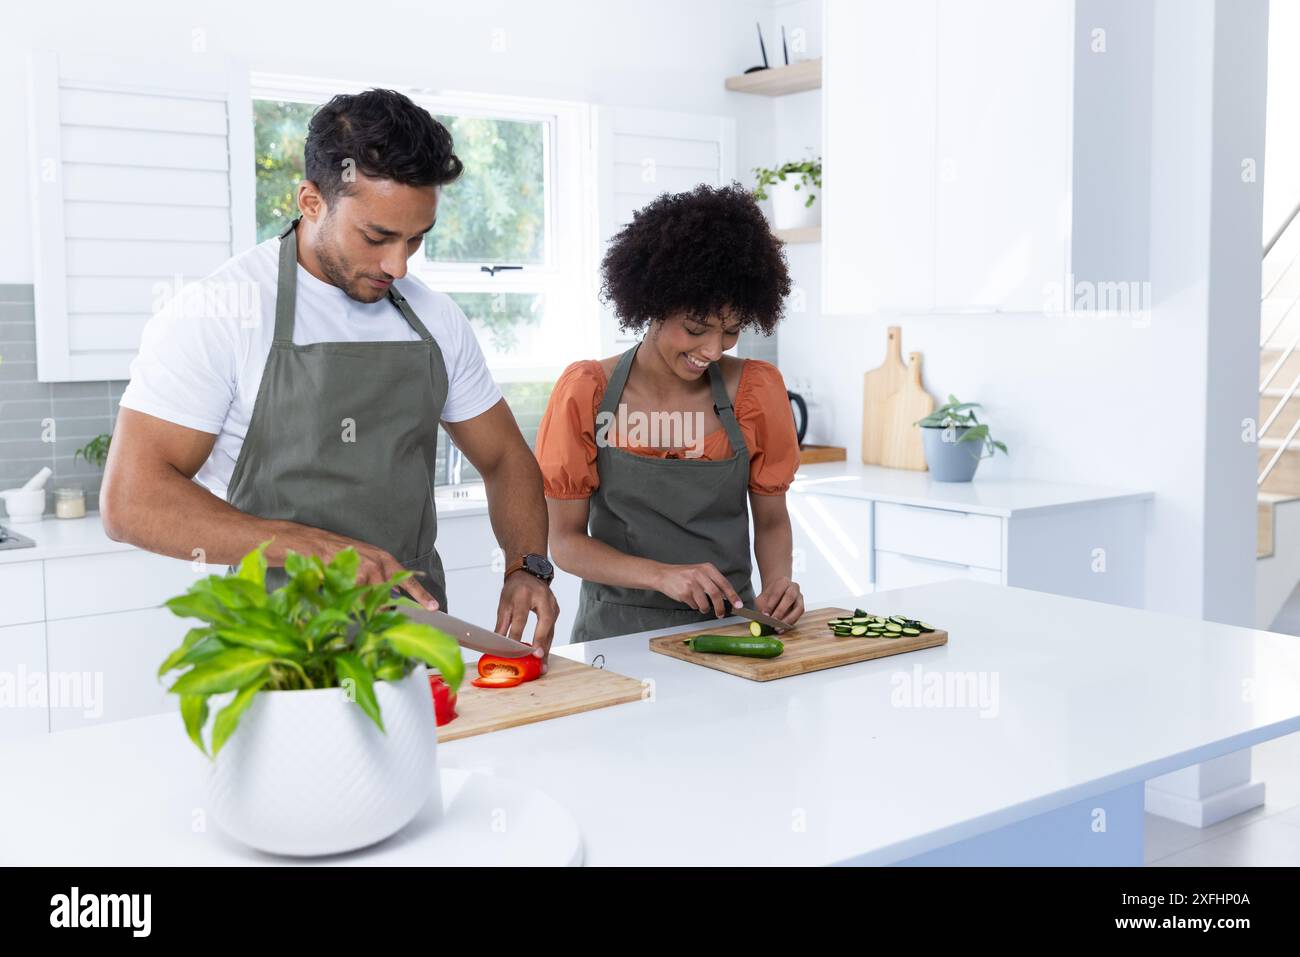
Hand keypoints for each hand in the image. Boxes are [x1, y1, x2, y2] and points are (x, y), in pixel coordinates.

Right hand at [275, 528, 440, 609]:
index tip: (433, 606)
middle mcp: (378, 564)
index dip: (420, 594)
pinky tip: (340, 590)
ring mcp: (366, 570)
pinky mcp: (352, 577)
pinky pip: (356, 600)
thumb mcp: (365, 559)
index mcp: (384, 559)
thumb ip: (379, 576)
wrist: (312, 543)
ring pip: (372, 600)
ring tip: (349, 592)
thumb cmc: (337, 552)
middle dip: (381, 605)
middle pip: (388, 595)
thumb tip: (392, 596)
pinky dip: (350, 601)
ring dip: (363, 604)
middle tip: (370, 607)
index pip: (407, 578)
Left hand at [497, 571, 559, 672]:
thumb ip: (502, 624)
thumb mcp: (504, 604)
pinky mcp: (556, 609)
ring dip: (546, 646)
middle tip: (538, 657)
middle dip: (541, 641)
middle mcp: (542, 597)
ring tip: (542, 663)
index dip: (517, 635)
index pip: (521, 618)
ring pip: (551, 627)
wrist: (528, 573)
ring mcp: (552, 603)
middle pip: (544, 622)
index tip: (514, 650)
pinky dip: (548, 641)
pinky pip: (552, 628)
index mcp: (524, 594)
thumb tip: (497, 644)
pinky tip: (544, 653)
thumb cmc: (515, 589)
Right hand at [652, 562, 743, 617]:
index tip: (738, 605)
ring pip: (705, 603)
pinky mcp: (684, 592)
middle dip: (720, 607)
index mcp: (707, 568)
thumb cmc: (684, 575)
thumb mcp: (700, 573)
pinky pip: (694, 605)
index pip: (724, 583)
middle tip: (721, 614)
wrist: (663, 575)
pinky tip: (690, 600)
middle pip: (716, 594)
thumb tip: (727, 598)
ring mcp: (691, 583)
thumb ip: (713, 583)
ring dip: (705, 608)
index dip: (733, 595)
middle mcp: (700, 574)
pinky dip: (694, 606)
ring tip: (701, 606)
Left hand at [755, 576, 803, 626]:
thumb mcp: (762, 598)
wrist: (778, 591)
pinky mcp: (802, 607)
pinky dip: (790, 623)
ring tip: (778, 628)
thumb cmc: (770, 595)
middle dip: (780, 611)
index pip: (777, 592)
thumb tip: (761, 618)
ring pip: (798, 608)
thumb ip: (761, 606)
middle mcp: (793, 588)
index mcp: (783, 582)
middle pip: (790, 598)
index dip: (770, 604)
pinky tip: (781, 629)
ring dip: (788, 619)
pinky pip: (798, 616)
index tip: (765, 614)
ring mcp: (800, 597)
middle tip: (773, 621)